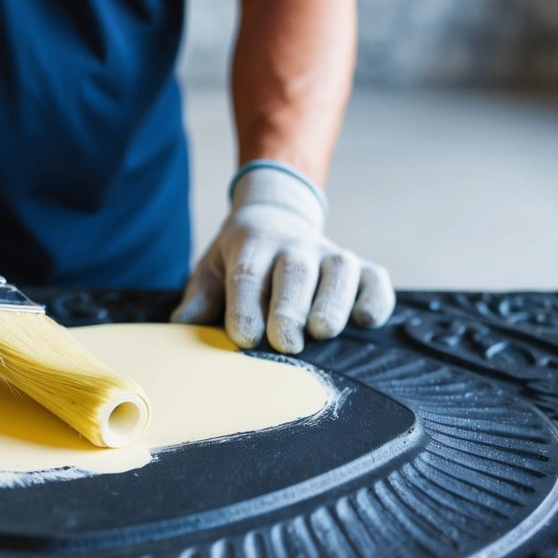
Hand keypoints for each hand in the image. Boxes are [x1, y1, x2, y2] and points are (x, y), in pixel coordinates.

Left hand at [171, 163, 394, 352]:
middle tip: (284, 342)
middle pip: (295, 274)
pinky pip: (375, 279)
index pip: (247, 275)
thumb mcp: (211, 268)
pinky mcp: (359, 268)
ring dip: (333, 302)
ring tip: (322, 331)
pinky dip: (376, 298)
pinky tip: (364, 320)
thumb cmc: (239, 256)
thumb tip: (181, 324)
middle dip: (290, 309)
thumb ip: (200, 297)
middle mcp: (294, 246)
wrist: (273, 216)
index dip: (245, 307)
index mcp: (252, 245)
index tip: (244, 338)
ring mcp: (329, 255)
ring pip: (340, 273)